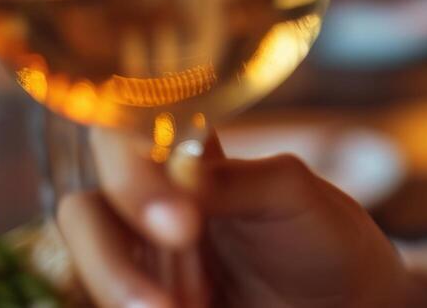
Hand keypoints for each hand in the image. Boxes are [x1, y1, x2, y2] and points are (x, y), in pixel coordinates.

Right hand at [57, 128, 418, 307]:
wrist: (345, 304)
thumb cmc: (322, 235)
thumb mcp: (296, 195)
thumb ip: (239, 181)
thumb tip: (180, 174)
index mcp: (181, 157)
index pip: (118, 136)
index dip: (129, 174)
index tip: (181, 225)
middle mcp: (145, 204)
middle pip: (83, 213)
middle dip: (114, 262)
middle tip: (178, 303)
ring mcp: (138, 259)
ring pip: (81, 268)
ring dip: (120, 292)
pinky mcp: (140, 294)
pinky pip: (94, 298)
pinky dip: (121, 302)